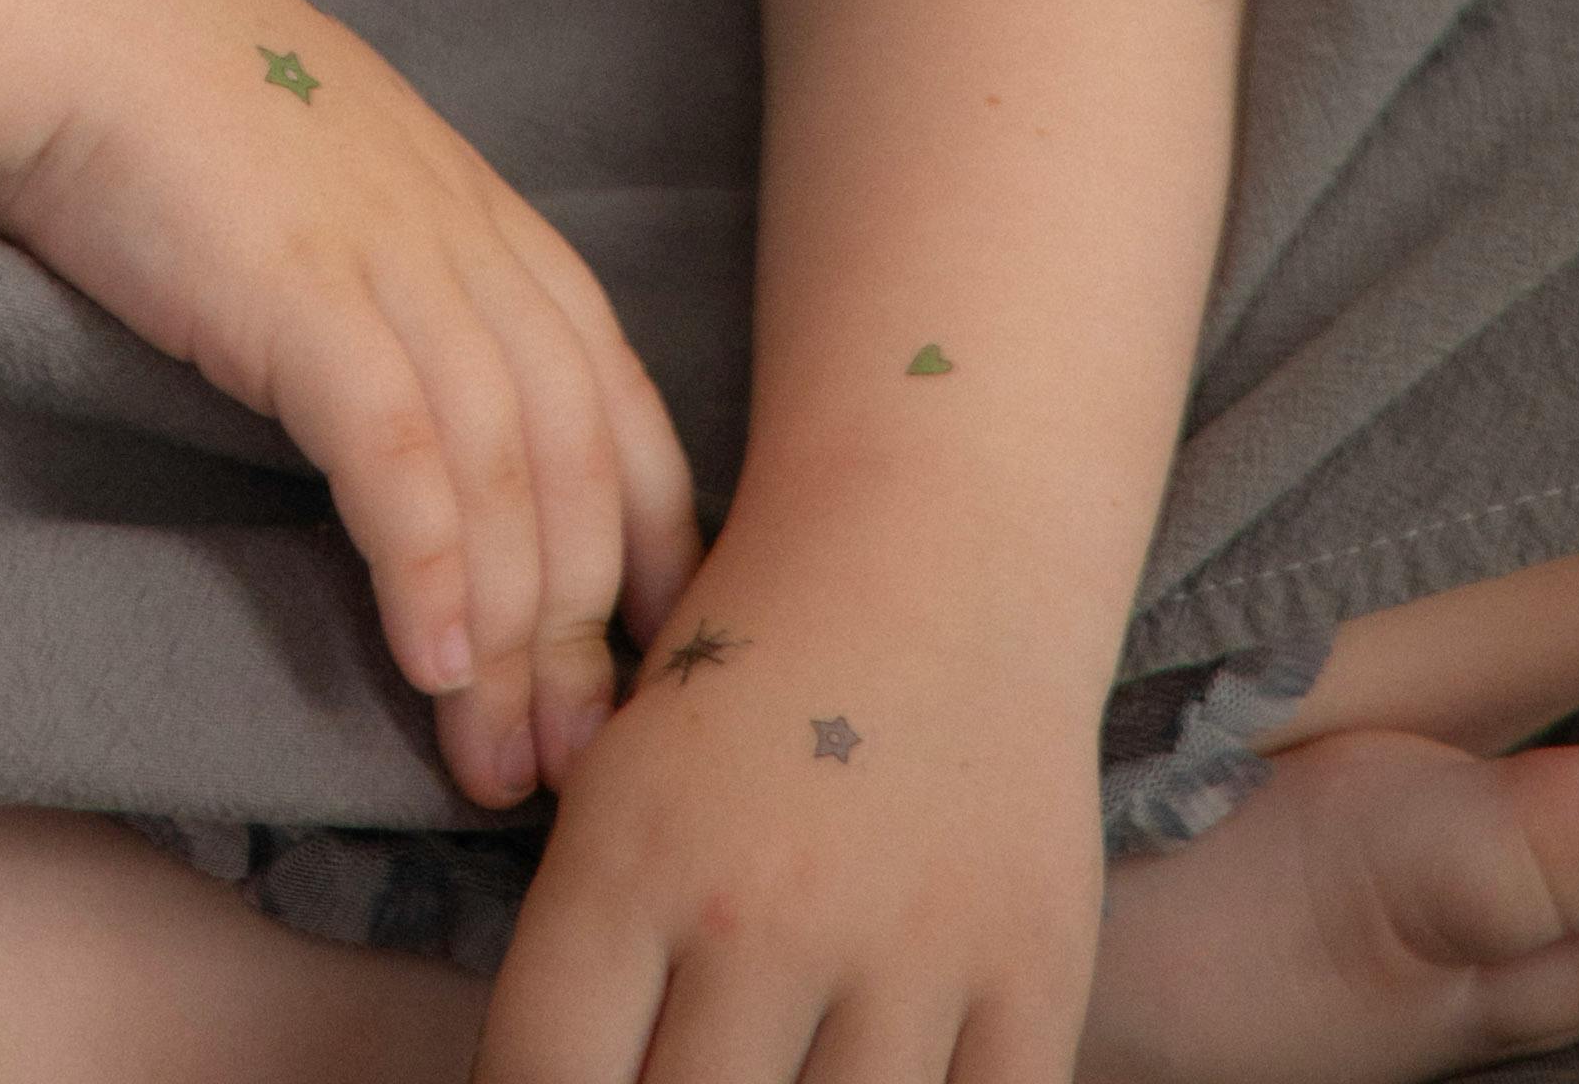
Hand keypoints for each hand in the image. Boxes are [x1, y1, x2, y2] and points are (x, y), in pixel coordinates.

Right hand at [0, 0, 701, 809]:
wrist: (57, 11)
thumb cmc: (170, 99)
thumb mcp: (328, 176)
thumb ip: (396, 269)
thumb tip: (425, 403)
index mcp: (483, 213)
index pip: (619, 401)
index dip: (648, 544)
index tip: (650, 665)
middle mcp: (465, 238)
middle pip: (579, 463)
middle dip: (588, 634)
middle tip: (579, 770)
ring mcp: (392, 262)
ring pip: (505, 480)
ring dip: (515, 641)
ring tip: (499, 764)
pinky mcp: (306, 295)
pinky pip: (399, 457)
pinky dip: (430, 570)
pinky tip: (432, 664)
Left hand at [482, 513, 1109, 1083]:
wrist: (937, 549)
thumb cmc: (751, 675)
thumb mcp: (619, 780)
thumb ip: (586, 951)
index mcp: (631, 855)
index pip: (545, 1077)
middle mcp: (762, 912)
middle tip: (691, 1066)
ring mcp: (907, 951)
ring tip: (784, 1069)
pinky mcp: (1033, 975)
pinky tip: (881, 1077)